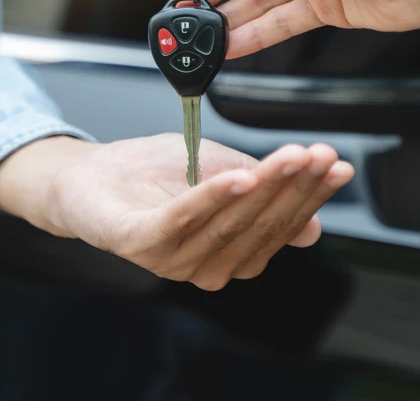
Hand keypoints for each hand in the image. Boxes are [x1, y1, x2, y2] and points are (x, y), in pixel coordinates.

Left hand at [0, 135, 352, 290]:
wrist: (85, 173)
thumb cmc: (150, 174)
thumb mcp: (219, 172)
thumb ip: (262, 194)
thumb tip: (313, 229)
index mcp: (227, 252)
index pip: (280, 227)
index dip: (310, 196)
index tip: (334, 164)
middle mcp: (203, 265)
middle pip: (259, 227)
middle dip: (294, 189)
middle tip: (316, 155)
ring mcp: (171, 260)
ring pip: (228, 224)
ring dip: (262, 189)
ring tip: (286, 158)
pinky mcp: (139, 244)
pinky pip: (182, 221)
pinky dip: (212, 198)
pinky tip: (237, 176)